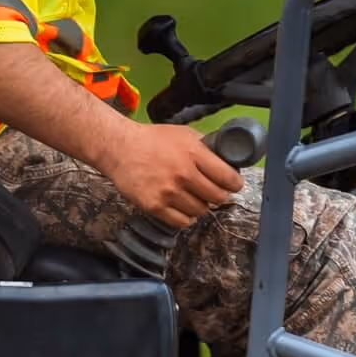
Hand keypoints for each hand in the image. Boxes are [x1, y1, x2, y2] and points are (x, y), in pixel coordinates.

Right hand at [98, 121, 244, 229]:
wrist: (120, 148)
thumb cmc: (152, 140)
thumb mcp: (184, 134)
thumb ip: (205, 147)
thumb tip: (226, 158)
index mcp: (194, 153)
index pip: (228, 177)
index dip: (235, 183)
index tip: (234, 185)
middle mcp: (183, 174)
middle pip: (217, 197)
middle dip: (220, 196)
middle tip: (216, 192)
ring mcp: (169, 192)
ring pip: (201, 211)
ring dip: (201, 205)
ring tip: (194, 196)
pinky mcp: (155, 206)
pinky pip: (182, 222)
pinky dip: (186, 217)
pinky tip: (182, 206)